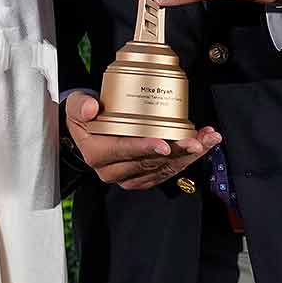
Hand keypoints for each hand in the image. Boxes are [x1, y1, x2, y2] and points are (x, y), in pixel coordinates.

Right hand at [65, 91, 220, 190]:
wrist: (87, 134)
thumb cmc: (84, 119)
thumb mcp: (74, 106)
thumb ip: (79, 105)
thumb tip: (90, 108)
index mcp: (97, 154)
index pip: (124, 151)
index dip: (145, 147)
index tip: (164, 142)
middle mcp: (114, 171)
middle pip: (150, 162)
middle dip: (177, 151)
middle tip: (196, 140)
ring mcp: (130, 177)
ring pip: (164, 168)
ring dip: (189, 155)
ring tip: (207, 139)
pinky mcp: (144, 178)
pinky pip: (169, 171)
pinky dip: (188, 159)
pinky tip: (203, 146)